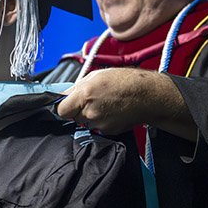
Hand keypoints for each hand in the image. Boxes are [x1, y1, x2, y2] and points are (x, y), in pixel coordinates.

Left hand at [55, 68, 196, 140]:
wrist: (146, 96)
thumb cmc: (124, 81)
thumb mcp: (96, 75)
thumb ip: (76, 87)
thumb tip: (62, 96)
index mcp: (84, 95)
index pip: (60, 110)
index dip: (62, 106)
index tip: (65, 103)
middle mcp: (90, 112)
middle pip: (72, 116)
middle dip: (77, 109)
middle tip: (91, 99)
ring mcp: (99, 124)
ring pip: (84, 122)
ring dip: (89, 115)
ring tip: (104, 103)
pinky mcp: (107, 131)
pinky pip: (96, 127)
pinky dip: (100, 120)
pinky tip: (111, 110)